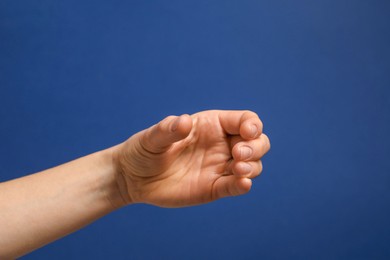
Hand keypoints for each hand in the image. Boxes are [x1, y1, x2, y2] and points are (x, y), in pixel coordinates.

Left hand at [114, 110, 269, 207]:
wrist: (134, 178)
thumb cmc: (144, 150)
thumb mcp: (153, 137)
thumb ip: (168, 129)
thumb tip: (183, 122)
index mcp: (212, 125)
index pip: (245, 120)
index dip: (252, 125)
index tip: (247, 132)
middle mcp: (221, 144)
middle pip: (257, 142)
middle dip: (256, 146)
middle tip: (238, 154)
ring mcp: (220, 167)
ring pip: (253, 164)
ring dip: (253, 166)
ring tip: (237, 168)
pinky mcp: (215, 187)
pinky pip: (235, 186)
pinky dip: (243, 185)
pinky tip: (243, 183)